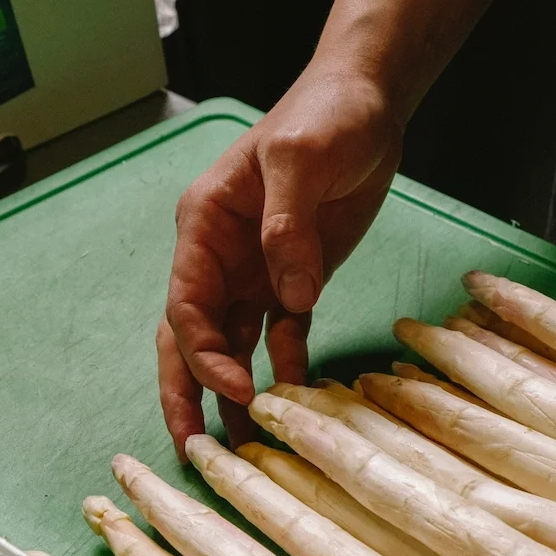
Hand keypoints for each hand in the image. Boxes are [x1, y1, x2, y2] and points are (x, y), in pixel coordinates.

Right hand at [159, 61, 404, 446]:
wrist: (368, 100)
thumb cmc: (326, 114)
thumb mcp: (301, 157)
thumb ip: (288, 226)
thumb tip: (289, 297)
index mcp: (204, 226)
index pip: (186, 305)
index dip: (204, 354)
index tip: (236, 389)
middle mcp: (220, 256)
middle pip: (190, 339)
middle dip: (187, 396)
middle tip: (192, 454)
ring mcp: (257, 272)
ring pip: (231, 347)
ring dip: (233, 396)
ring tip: (242, 453)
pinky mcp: (297, 281)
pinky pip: (281, 338)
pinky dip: (285, 372)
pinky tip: (295, 405)